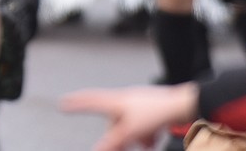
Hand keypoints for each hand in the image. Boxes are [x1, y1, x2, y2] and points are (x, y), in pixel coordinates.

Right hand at [61, 84, 197, 150]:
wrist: (183, 105)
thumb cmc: (156, 112)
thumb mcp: (129, 131)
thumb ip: (112, 142)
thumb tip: (98, 150)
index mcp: (115, 101)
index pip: (90, 101)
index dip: (76, 103)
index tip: (63, 103)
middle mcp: (124, 99)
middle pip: (113, 122)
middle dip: (119, 137)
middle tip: (123, 147)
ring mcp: (138, 103)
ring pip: (129, 125)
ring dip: (135, 137)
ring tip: (146, 143)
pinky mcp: (150, 109)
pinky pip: (142, 124)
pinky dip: (145, 134)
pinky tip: (152, 139)